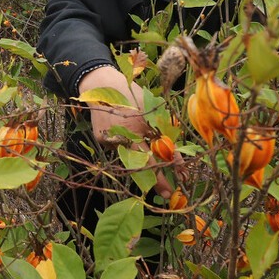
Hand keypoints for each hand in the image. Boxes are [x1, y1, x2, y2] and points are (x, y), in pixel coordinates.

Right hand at [77, 66, 171, 196]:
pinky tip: (124, 131)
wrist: (101, 85)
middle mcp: (121, 139)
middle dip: (154, 179)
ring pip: (130, 157)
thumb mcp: (154, 111)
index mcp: (136, 130)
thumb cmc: (133, 95)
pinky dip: (126, 145)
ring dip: (139, 157)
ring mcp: (109, 141)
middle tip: (165, 192)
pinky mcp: (101, 140)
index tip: (173, 188)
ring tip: (141, 145)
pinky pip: (119, 148)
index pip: (153, 159)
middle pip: (140, 166)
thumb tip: (177, 157)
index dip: (164, 175)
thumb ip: (165, 134)